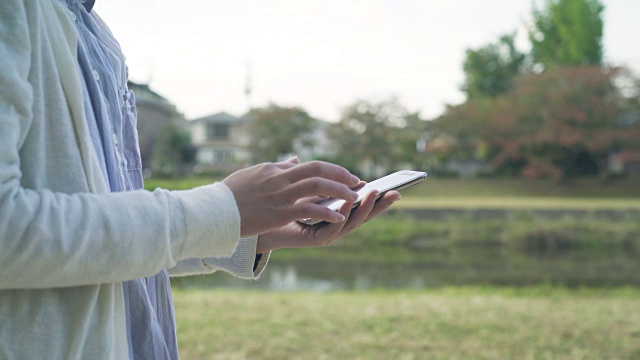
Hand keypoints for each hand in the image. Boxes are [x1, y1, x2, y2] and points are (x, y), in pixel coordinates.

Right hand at [223, 158, 359, 236]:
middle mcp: (279, 178)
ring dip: (340, 190)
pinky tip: (339, 217)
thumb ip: (276, 168)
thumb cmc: (229, 196)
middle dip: (340, 174)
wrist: (212, 212)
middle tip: (356, 182)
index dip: (329, 170)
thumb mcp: (253, 175)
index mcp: (274, 170)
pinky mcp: (279, 212)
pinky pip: (309, 208)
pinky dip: (327, 211)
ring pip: (318, 185)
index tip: (343, 175)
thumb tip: (293, 160)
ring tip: (353, 197)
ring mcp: (280, 194)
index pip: (308, 165)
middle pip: (318, 169)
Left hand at [255, 189, 400, 252]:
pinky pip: (332, 227)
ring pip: (351, 222)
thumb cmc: (277, 210)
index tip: (392, 187)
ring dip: (363, 209)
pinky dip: (342, 216)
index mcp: (334, 214)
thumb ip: (308, 180)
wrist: (260, 227)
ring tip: (373, 194)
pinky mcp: (315, 240)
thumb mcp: (297, 191)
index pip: (359, 205)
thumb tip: (310, 162)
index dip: (374, 198)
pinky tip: (346, 204)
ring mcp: (326, 233)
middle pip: (361, 215)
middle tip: (395, 193)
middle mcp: (333, 225)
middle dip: (379, 205)